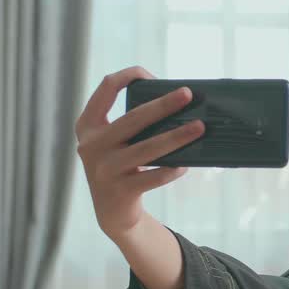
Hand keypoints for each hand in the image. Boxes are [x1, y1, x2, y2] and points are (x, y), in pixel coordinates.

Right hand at [75, 65, 202, 241]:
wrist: (112, 213)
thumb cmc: (122, 166)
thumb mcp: (116, 142)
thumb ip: (133, 124)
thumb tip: (178, 103)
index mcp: (88, 125)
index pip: (105, 89)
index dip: (128, 76)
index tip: (151, 75)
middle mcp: (91, 145)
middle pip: (133, 119)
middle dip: (163, 105)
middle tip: (188, 94)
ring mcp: (105, 169)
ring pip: (148, 149)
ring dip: (177, 137)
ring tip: (200, 127)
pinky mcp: (121, 191)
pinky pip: (154, 177)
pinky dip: (173, 169)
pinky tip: (186, 164)